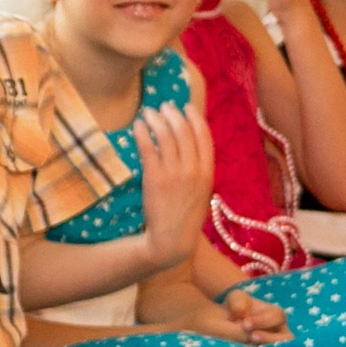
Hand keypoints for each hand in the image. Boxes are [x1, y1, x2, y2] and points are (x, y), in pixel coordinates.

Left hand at [135, 101, 215, 268]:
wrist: (172, 241)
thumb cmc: (185, 216)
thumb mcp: (201, 192)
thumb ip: (199, 170)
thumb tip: (190, 147)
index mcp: (208, 172)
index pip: (204, 136)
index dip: (195, 118)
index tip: (186, 106)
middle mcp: (194, 169)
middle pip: (183, 131)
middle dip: (173, 114)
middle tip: (163, 105)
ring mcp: (174, 174)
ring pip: (165, 136)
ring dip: (156, 119)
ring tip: (148, 112)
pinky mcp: (155, 179)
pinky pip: (148, 148)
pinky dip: (142, 133)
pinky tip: (137, 126)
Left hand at [190, 290, 292, 344]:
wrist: (225, 323)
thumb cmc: (234, 309)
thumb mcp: (234, 300)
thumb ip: (238, 303)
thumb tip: (241, 314)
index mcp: (274, 314)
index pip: (277, 316)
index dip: (263, 320)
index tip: (245, 323)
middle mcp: (280, 331)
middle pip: (287, 338)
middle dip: (269, 338)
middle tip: (251, 337)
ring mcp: (275, 346)